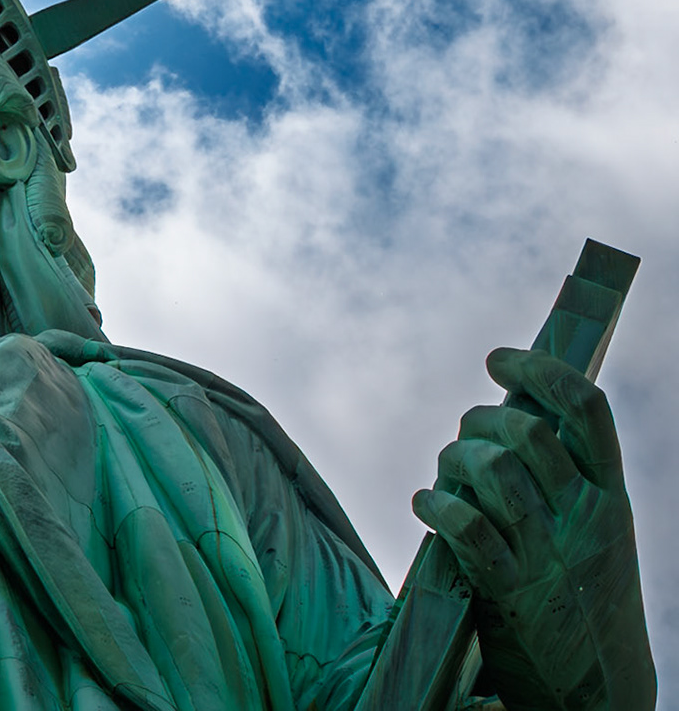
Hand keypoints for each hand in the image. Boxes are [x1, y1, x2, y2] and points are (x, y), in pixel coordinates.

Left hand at [414, 348, 654, 709]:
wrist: (598, 688)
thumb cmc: (582, 593)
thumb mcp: (597, 530)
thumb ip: (565, 474)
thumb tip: (510, 405)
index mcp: (611, 496)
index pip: (587, 409)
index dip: (539, 369)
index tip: (499, 360)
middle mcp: (585, 518)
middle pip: (524, 432)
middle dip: (479, 421)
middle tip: (467, 440)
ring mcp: (549, 555)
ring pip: (492, 470)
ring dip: (453, 461)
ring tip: (446, 478)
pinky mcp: (510, 591)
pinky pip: (466, 528)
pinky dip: (435, 505)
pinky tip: (427, 505)